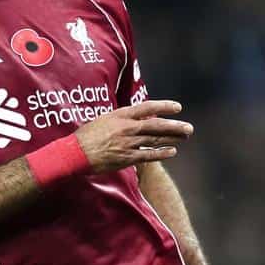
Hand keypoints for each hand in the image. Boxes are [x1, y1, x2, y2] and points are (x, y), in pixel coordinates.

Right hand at [74, 100, 192, 172]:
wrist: (75, 153)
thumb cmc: (86, 136)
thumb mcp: (104, 120)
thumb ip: (121, 119)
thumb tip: (135, 118)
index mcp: (121, 115)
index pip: (148, 108)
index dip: (164, 107)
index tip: (177, 107)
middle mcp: (127, 128)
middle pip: (157, 125)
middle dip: (175, 126)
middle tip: (189, 128)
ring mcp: (128, 143)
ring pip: (155, 140)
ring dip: (172, 138)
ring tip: (184, 137)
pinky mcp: (127, 158)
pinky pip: (149, 155)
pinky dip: (162, 153)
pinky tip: (172, 152)